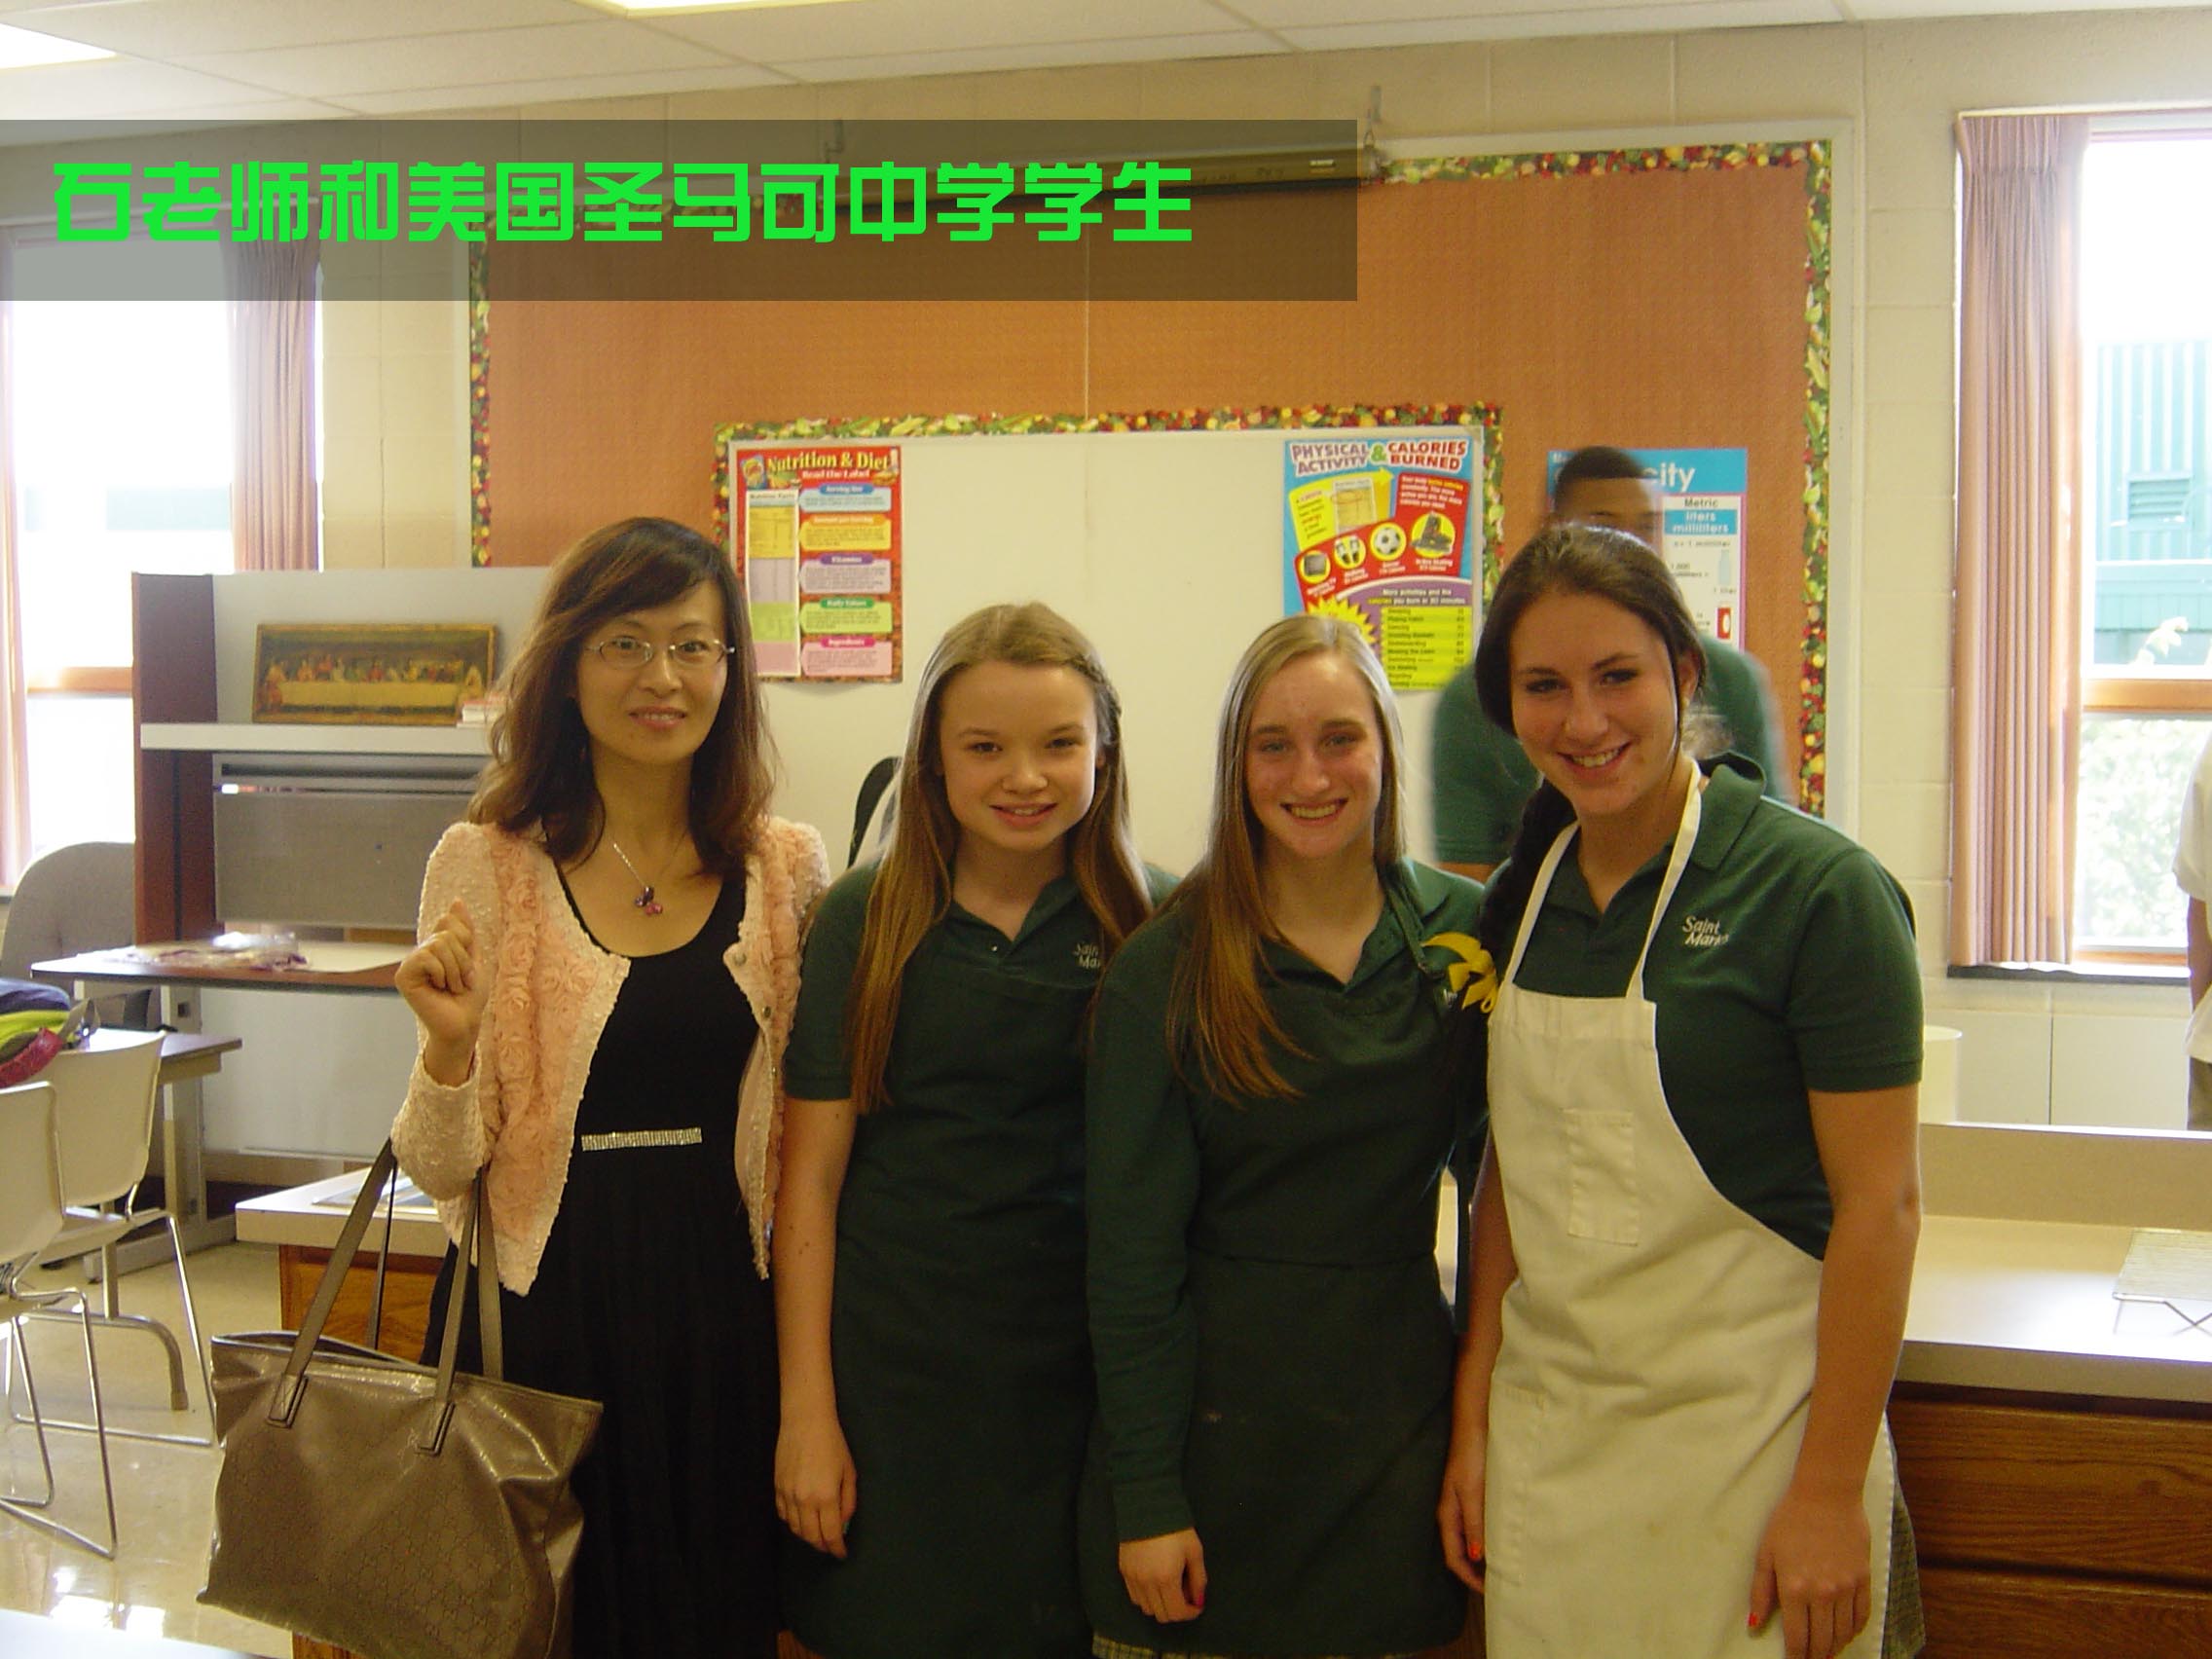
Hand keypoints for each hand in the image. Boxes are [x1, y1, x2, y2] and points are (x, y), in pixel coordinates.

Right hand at [396, 899, 488, 1071]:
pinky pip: (427, 957)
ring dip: (455, 969)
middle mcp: (420, 952)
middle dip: (463, 959)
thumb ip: (463, 931)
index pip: (449, 922)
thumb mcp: (472, 957)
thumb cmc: (469, 996)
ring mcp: (410, 963)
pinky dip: (442, 973)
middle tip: (461, 981)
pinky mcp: (403, 975)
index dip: (466, 941)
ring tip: (452, 987)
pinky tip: (439, 989)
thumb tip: (456, 901)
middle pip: (446, 933)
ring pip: (439, 943)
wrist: (464, 1023)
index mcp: (435, 947)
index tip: (468, 965)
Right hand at [775, 1409, 856, 1558]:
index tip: (841, 1554)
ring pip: (795, 1528)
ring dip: (807, 1536)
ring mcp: (788, 1495)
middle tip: (830, 1546)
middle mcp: (805, 1500)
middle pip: (811, 1536)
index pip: (831, 1534)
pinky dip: (793, 1522)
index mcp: (826, 1497)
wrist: (805, 1421)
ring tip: (818, 1533)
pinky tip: (802, 1519)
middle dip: (822, 1545)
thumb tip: (843, 1522)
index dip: (837, 1548)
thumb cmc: (832, 1443)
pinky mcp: (777, 1488)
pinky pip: (783, 1515)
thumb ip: (848, 1500)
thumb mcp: (849, 1471)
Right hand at [1118, 1528, 1205, 1623]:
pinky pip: (1135, 1597)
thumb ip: (1198, 1579)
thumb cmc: (1175, 1528)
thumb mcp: (1194, 1551)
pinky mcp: (1124, 1571)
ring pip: (1147, 1608)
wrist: (1146, 1506)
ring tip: (1170, 1589)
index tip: (1197, 1605)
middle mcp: (1147, 1584)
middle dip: (1177, 1611)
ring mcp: (1132, 1579)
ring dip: (1160, 1605)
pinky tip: (1154, 1584)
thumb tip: (1199, 1600)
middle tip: (1185, 1596)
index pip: (1177, 1612)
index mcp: (1166, 1579)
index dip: (1190, 1613)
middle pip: (1162, 1615)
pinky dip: (1147, 1598)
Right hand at [1436, 1425, 1486, 1590]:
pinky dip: (1488, 1539)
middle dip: (1475, 1571)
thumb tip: (1476, 1556)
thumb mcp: (1472, 1491)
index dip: (1468, 1577)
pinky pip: (1478, 1526)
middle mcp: (1453, 1513)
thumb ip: (1474, 1523)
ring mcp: (1463, 1504)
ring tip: (1502, 1567)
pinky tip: (1502, 1539)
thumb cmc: (1472, 1457)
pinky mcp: (1474, 1495)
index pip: (1453, 1556)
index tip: (1489, 1591)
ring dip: (1482, 1556)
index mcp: (1448, 1515)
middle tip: (1499, 1584)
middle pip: (1459, 1551)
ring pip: (1469, 1539)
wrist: (1476, 1424)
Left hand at [1749, 1482, 1871, 1658]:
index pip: (1798, 1638)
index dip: (1796, 1658)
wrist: (1827, 1495)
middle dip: (1815, 1656)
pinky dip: (1854, 1631)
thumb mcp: (1766, 1553)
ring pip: (1843, 1633)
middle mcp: (1824, 1594)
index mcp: (1795, 1589)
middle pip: (1822, 1641)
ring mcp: (1847, 1588)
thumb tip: (1754, 1625)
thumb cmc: (1789, 1521)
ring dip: (1834, 1647)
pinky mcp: (1864, 1579)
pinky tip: (1845, 1633)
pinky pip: (1862, 1616)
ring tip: (1825, 1652)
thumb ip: (1760, 1592)